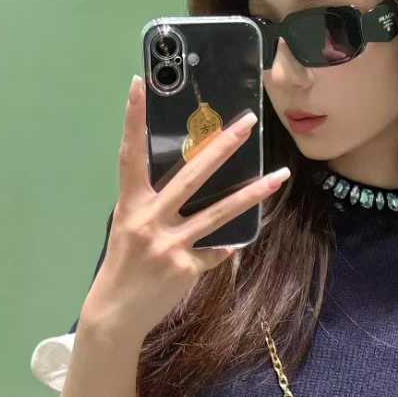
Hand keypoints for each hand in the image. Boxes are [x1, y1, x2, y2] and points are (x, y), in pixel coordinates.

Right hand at [81, 75, 289, 340]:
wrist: (117, 312)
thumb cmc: (124, 264)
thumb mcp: (129, 227)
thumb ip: (155, 205)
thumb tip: (190, 184)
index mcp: (131, 204)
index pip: (131, 154)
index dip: (134, 119)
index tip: (140, 84)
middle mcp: (150, 219)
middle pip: (192, 176)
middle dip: (222, 146)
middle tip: (248, 122)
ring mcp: (170, 244)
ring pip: (220, 213)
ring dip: (253, 193)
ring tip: (280, 175)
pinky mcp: (186, 267)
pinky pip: (216, 251)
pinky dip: (224, 247)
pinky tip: (236, 243)